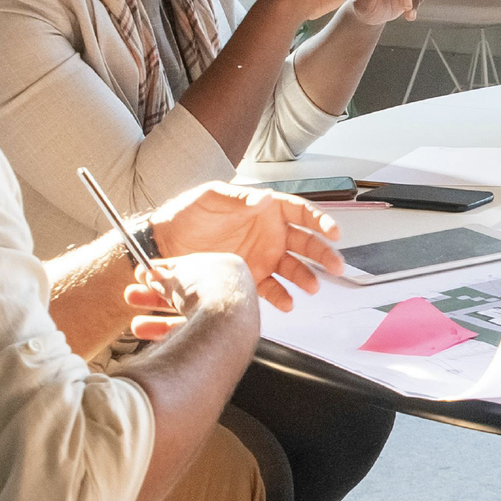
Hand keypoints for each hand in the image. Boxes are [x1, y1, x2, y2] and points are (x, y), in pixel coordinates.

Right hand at [121, 248, 253, 341]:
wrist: (226, 322)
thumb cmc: (207, 289)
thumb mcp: (178, 275)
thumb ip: (162, 276)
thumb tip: (149, 275)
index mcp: (228, 269)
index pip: (192, 268)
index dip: (165, 271)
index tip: (144, 275)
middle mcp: (232, 295)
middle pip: (187, 295)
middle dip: (155, 296)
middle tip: (131, 295)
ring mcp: (228, 321)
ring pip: (186, 319)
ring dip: (156, 320)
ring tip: (134, 325)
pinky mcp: (221, 344)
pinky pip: (190, 338)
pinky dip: (167, 336)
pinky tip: (147, 335)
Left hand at [152, 182, 346, 311]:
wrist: (164, 243)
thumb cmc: (188, 213)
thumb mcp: (211, 197)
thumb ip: (240, 198)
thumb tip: (264, 198)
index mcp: (266, 209)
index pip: (301, 212)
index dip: (320, 221)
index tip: (333, 232)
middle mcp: (270, 233)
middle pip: (305, 243)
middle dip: (323, 254)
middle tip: (336, 266)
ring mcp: (263, 257)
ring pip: (293, 268)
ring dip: (305, 277)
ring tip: (312, 287)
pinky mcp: (251, 277)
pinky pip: (272, 289)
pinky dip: (281, 297)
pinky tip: (287, 303)